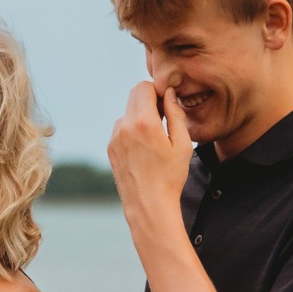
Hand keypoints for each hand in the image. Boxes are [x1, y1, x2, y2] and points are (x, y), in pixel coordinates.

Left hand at [107, 81, 193, 236]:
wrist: (148, 204)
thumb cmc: (170, 176)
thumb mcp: (182, 143)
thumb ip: (176, 113)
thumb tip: (170, 94)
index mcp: (143, 122)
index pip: (144, 87)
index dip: (159, 91)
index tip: (168, 104)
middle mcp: (124, 127)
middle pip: (133, 95)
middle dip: (149, 99)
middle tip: (164, 117)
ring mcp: (114, 138)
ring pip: (127, 112)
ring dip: (140, 115)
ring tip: (155, 135)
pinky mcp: (110, 148)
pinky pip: (121, 128)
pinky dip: (132, 129)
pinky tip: (144, 147)